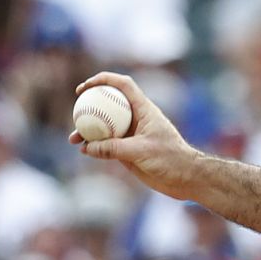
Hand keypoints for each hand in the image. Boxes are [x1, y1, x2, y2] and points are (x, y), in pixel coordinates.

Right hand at [73, 72, 203, 199]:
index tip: (85, 87)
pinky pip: (106, 145)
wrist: (186, 179)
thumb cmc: (172, 160)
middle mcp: (136, 119)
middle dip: (90, 105)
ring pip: (104, 127)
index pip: (122, 85)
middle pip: (109, 104)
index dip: (103, 80)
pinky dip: (94, 147)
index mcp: (144, 109)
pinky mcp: (127, 151)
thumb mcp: (142, 151)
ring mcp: (131, 135)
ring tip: (73, 139)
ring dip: (88, 130)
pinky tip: (84, 150)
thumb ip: (115, 148)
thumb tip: (88, 147)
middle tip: (75, 110)